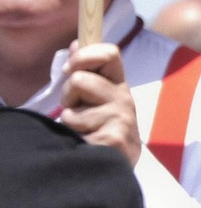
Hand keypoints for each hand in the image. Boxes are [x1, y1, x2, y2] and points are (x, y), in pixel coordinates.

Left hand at [59, 42, 140, 165]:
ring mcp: (121, 119)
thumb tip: (76, 42)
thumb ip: (87, 70)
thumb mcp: (97, 95)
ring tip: (83, 127)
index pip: (109, 53)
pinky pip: (74, 126)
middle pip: (80, 78)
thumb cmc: (102, 126)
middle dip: (69, 93)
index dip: (85, 55)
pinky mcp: (113, 139)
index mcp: (119, 84)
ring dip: (70, 117)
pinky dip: (73, 135)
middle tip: (77, 107)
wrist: (116, 165)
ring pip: (73, 106)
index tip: (71, 68)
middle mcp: (125, 98)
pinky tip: (86, 141)